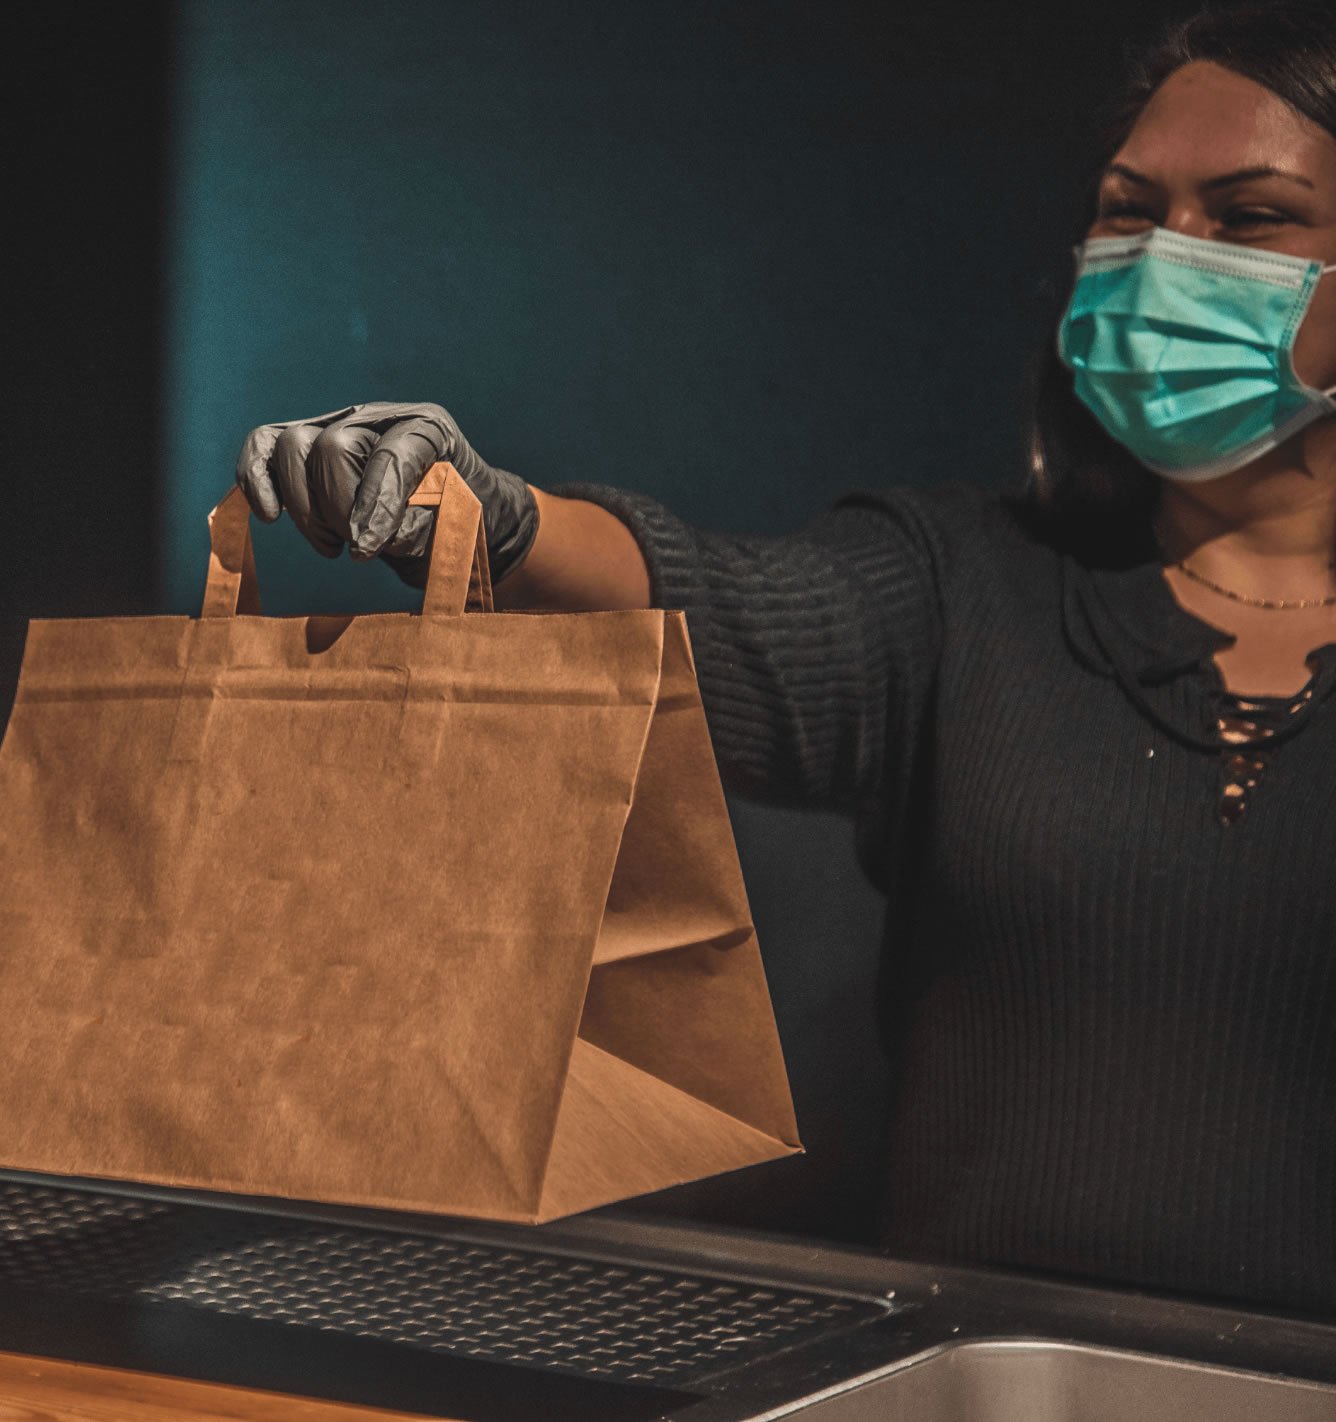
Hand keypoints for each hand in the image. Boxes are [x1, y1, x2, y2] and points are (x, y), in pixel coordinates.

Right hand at [234, 402, 538, 585]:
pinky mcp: (307, 446)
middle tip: (354, 547)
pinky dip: (255, 477)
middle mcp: (379, 418)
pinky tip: (269, 516)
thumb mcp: (455, 530)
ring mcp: (339, 426)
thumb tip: (366, 536)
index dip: (375, 504)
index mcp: (428, 430)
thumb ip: (421, 529)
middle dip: (336, 507)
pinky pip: (265, 445)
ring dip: (304, 507)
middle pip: (333, 447)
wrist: (451, 518)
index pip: (391, 454)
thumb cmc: (456, 526)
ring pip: (293, 446)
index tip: (365, 550)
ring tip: (331, 546)